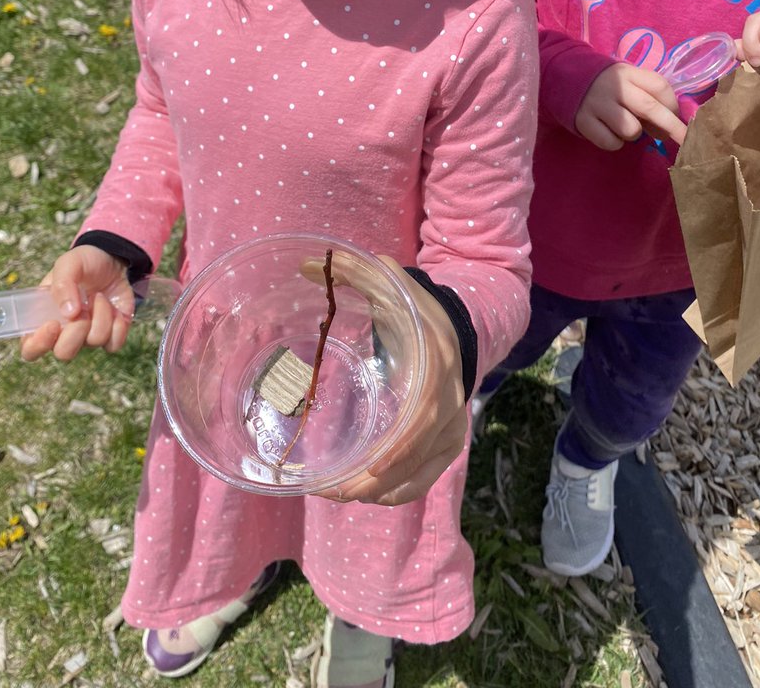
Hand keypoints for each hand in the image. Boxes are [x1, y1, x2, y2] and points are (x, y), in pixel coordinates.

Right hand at [20, 244, 133, 361]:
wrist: (113, 260)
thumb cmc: (84, 263)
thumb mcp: (69, 263)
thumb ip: (62, 284)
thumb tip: (68, 313)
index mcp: (44, 319)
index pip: (30, 349)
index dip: (38, 344)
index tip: (52, 324)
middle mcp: (65, 333)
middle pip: (64, 353)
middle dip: (76, 332)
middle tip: (82, 309)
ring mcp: (88, 336)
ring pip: (94, 341)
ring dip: (100, 315)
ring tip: (98, 296)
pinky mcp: (111, 336)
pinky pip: (114, 343)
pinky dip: (117, 324)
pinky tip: (114, 308)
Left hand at [318, 257, 466, 506]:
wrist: (453, 325)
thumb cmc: (412, 307)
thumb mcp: (389, 283)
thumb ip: (353, 271)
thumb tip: (306, 264)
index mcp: (438, 362)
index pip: (426, 414)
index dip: (400, 446)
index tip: (367, 467)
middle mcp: (450, 400)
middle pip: (420, 455)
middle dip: (377, 480)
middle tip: (332, 489)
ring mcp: (451, 425)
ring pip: (421, 473)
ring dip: (382, 492)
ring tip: (337, 494)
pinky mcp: (445, 441)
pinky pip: (424, 477)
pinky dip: (395, 492)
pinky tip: (363, 494)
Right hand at [575, 62, 686, 148]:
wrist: (565, 77)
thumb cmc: (608, 85)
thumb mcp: (627, 81)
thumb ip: (648, 96)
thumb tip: (670, 127)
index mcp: (629, 72)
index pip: (660, 87)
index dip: (674, 106)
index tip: (677, 117)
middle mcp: (615, 86)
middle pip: (650, 108)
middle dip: (672, 127)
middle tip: (684, 141)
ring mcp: (598, 104)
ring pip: (631, 130)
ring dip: (633, 134)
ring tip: (623, 126)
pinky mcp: (584, 121)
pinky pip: (611, 143)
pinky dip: (614, 142)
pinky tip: (607, 131)